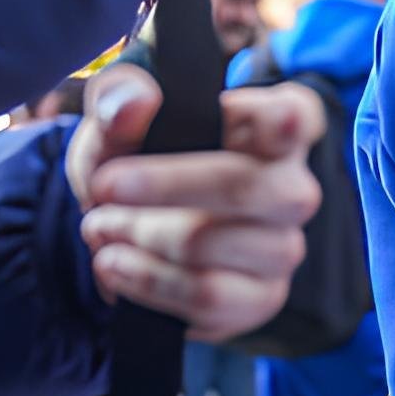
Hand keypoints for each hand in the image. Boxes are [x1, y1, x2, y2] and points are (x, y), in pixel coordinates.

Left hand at [67, 65, 322, 339]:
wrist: (128, 237)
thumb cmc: (134, 161)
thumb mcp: (116, 120)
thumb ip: (120, 97)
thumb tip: (137, 104)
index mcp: (274, 127)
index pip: (293, 117)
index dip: (269, 117)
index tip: (225, 112)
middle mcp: (293, 188)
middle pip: (247, 186)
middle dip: (165, 186)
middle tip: (104, 187)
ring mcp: (283, 247)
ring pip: (209, 244)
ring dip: (139, 235)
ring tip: (100, 227)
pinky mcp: (262, 298)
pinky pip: (206, 295)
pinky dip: (146, 280)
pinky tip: (115, 265)